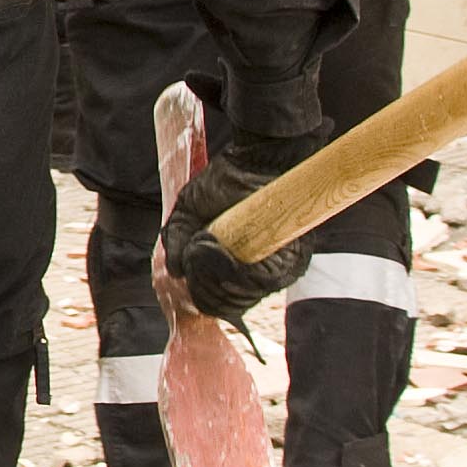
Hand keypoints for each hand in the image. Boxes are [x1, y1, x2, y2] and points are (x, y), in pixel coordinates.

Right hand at [162, 144, 314, 324]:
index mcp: (237, 267)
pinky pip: (262, 281)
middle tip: (195, 253)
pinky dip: (236, 270)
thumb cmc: (225, 183)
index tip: (189, 273)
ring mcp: (276, 269)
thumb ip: (176, 242)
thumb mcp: (188, 213)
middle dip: (205, 286)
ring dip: (215, 275)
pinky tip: (219, 245)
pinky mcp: (290, 259)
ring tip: (206, 241)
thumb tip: (175, 272)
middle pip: (230, 305)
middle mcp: (259, 273)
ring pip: (243, 297)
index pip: (221, 303)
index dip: (201, 294)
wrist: (257, 160)